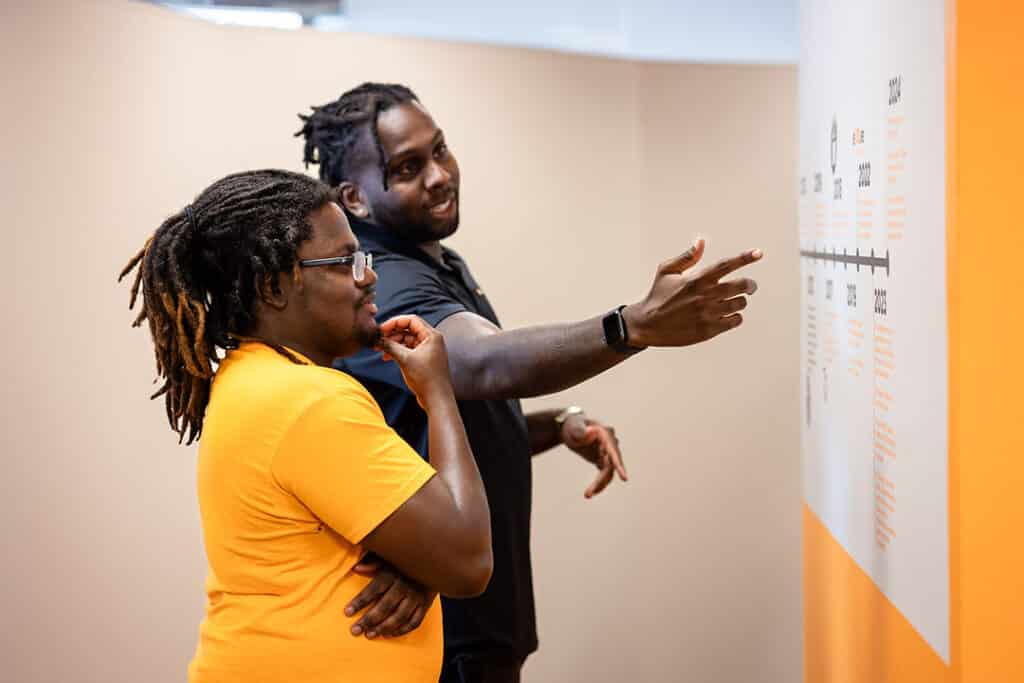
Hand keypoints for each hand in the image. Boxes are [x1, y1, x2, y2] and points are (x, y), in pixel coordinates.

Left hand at [345, 555, 437, 638]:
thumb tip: (355, 569)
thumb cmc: (404, 561)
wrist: (435, 562)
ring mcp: (417, 596)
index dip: (360, 601)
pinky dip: (402, 630)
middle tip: (355, 630)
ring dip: (383, 628)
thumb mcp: (388, 558)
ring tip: (369, 634)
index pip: (374, 589)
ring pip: (399, 616)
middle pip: (385, 606)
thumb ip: (372, 563)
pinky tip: (389, 634)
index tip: (347, 612)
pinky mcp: (426, 604)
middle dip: (368, 620)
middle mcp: (405, 585)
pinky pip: (414, 621)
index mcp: (393, 572)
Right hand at [376, 315, 452, 406]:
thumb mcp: (405, 359)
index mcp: (432, 336)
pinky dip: (398, 351)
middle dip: (392, 333)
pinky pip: (409, 349)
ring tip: (380, 349)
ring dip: (393, 343)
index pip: (411, 320)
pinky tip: (387, 357)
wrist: (437, 399)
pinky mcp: (424, 359)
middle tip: (378, 339)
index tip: (381, 329)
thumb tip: (378, 339)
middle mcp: (432, 340)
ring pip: (407, 340)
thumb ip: (391, 346)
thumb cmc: (426, 379)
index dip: (394, 322)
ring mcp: (428, 349)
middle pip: (408, 329)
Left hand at [560, 413, 626, 498]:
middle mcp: (611, 445)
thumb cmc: (573, 425)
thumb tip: (591, 432)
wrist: (571, 428)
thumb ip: (580, 430)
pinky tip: (590, 492)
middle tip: (588, 494)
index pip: (614, 452)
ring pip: (608, 473)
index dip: (619, 466)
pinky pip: (605, 474)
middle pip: (611, 466)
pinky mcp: (604, 460)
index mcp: (606, 435)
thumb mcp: (574, 428)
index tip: (624, 479)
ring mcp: (608, 453)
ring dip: (599, 485)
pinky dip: (599, 483)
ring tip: (587, 495)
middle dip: (601, 481)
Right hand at [623, 238, 761, 347]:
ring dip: (740, 301)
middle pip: (742, 286)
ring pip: (740, 304)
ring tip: (733, 302)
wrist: (647, 325)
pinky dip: (735, 317)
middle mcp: (705, 296)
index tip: (758, 253)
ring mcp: (708, 314)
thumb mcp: (666, 271)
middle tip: (749, 286)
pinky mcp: (709, 330)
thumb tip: (701, 241)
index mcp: (697, 279)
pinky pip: (735, 321)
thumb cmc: (657, 296)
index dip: (745, 257)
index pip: (727, 265)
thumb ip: (687, 257)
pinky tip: (727, 315)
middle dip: (750, 285)